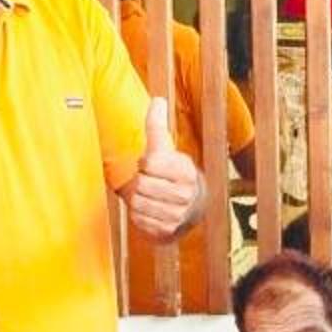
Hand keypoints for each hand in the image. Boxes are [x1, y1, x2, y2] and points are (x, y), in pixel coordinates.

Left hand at [122, 95, 201, 239]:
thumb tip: (156, 100)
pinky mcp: (168, 231)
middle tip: (151, 184)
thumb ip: (158, 126)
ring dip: (139, 200)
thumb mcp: (167, 149)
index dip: (145, 164)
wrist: (193, 207)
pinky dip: (139, 216)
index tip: (154, 166)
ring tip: (150, 197)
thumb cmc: (174, 174)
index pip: (149, 163)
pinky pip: (140, 221)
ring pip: (139, 204)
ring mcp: (177, 215)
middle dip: (141, 183)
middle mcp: (185, 194)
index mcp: (186, 171)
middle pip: (142, 185)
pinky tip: (150, 211)